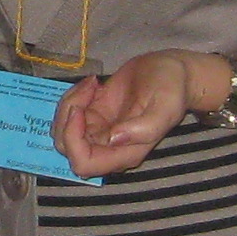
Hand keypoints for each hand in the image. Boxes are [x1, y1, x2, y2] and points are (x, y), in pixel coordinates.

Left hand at [53, 50, 222, 177]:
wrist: (173, 70)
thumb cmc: (173, 89)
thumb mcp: (166, 106)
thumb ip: (145, 127)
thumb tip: (114, 139)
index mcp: (124, 153)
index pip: (84, 164)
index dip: (73, 141)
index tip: (80, 110)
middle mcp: (108, 148)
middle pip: (66, 147)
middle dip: (67, 116)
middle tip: (89, 88)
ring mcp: (98, 131)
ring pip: (63, 129)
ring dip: (69, 103)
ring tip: (93, 83)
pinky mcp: (93, 116)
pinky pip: (68, 113)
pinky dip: (72, 96)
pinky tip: (93, 83)